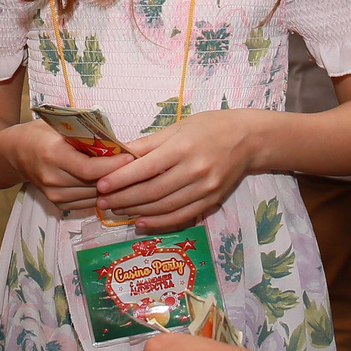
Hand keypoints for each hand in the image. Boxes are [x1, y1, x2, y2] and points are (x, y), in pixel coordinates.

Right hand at [0, 120, 130, 209]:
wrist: (15, 153)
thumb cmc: (40, 133)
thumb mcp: (60, 126)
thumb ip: (86, 136)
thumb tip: (118, 143)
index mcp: (52, 155)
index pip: (90, 169)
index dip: (113, 166)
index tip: (131, 157)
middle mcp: (52, 179)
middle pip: (94, 184)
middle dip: (119, 177)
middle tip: (139, 167)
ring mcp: (54, 195)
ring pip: (94, 196)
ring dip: (113, 188)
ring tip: (131, 177)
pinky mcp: (57, 204)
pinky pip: (87, 203)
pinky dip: (102, 195)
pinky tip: (114, 186)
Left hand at [94, 111, 258, 230]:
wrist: (249, 139)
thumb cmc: (210, 127)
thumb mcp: (178, 127)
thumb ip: (148, 143)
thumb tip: (118, 154)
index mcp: (183, 147)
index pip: (145, 168)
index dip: (121, 179)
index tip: (101, 185)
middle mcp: (194, 170)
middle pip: (152, 191)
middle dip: (124, 198)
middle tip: (103, 202)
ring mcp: (205, 188)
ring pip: (164, 206)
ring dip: (137, 211)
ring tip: (117, 210)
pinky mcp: (212, 200)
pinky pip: (181, 216)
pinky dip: (160, 222)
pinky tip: (141, 222)